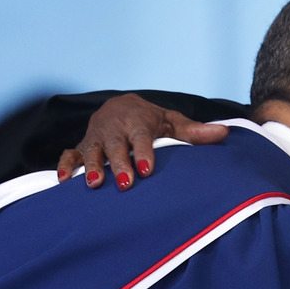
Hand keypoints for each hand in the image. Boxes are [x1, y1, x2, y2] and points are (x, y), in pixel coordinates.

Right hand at [56, 93, 230, 188]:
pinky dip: (65, 165)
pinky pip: (70, 154)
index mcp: (138, 122)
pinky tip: (64, 180)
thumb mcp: (173, 122)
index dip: (143, 153)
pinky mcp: (82, 145)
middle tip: (125, 184)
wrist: (122, 105)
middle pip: (116, 146)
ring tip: (94, 184)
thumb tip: (225, 133)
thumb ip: (195, 132)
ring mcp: (97, 137)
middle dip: (119, 164)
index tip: (146, 170)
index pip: (141, 137)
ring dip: (91, 166)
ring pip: (92, 150)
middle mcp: (115, 129)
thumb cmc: (152, 120)